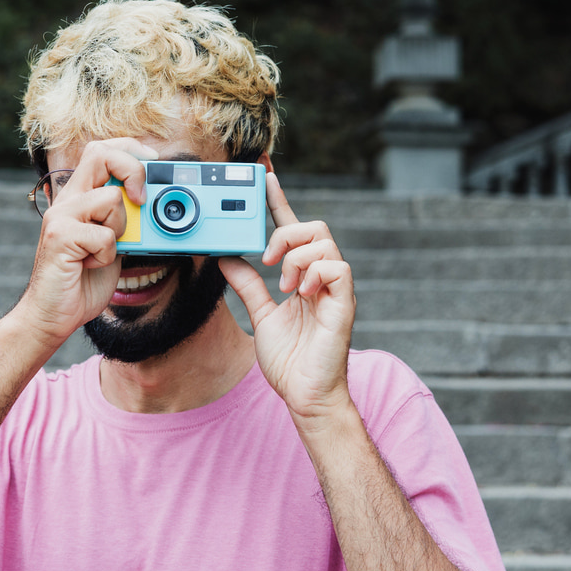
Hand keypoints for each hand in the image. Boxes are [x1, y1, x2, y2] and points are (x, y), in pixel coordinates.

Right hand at [16, 138, 156, 346]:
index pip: (101, 151)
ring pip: (111, 198)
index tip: (153, 166)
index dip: (130, 151)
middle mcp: (67, 200)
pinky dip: (108, 255)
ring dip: (121, 228)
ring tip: (104, 250)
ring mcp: (61, 217)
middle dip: (133, 170)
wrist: (52, 315)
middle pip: (100, 154)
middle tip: (141, 199)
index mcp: (79, 197)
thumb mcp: (111, 242)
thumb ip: (123, 219)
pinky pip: (104, 235)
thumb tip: (152, 203)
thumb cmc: (82, 281)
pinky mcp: (60, 237)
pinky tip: (91, 265)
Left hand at [220, 172, 356, 430]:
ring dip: (295, 257)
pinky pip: (336, 267)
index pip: (292, 228)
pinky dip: (313, 273)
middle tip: (266, 259)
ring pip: (324, 242)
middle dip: (285, 232)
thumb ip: (247, 285)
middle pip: (313, 226)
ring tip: (284, 285)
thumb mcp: (260, 315)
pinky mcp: (344, 302)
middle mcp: (320, 277)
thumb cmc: (290, 361)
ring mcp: (334, 288)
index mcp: (301, 277)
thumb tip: (226, 258)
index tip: (264, 176)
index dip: (279, 200)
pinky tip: (301, 293)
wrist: (303, 394)